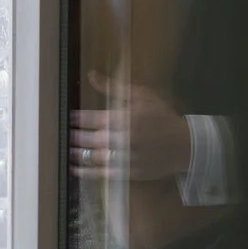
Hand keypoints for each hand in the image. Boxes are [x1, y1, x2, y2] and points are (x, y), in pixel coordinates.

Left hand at [70, 73, 191, 182]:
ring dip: (76, 154)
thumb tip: (91, 74)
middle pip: (89, 139)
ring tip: (66, 149)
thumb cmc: (162, 116)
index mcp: (125, 118)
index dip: (76, 118)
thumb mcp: (141, 95)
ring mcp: (125, 158)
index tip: (67, 117)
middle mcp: (123, 139)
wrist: (185, 145)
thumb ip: (114, 87)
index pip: (92, 118)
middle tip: (62, 133)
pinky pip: (102, 174)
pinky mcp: (128, 173)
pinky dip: (86, 172)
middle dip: (74, 136)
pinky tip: (74, 168)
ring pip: (93, 157)